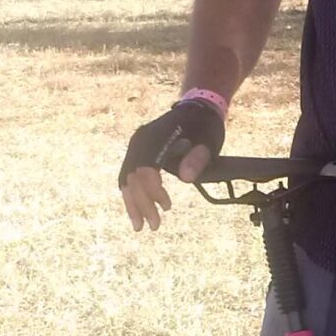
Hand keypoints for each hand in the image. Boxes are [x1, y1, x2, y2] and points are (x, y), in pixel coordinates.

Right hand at [119, 98, 225, 232]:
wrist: (196, 109)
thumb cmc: (204, 126)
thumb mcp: (209, 141)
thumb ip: (198, 158)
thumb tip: (186, 178)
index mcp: (157, 136)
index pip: (146, 167)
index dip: (153, 190)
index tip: (167, 206)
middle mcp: (140, 140)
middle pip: (132, 176)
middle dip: (141, 203)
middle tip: (153, 226)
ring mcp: (136, 145)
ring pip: (126, 177)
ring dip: (132, 203)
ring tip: (140, 225)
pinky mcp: (137, 151)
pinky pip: (128, 175)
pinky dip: (132, 194)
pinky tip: (136, 210)